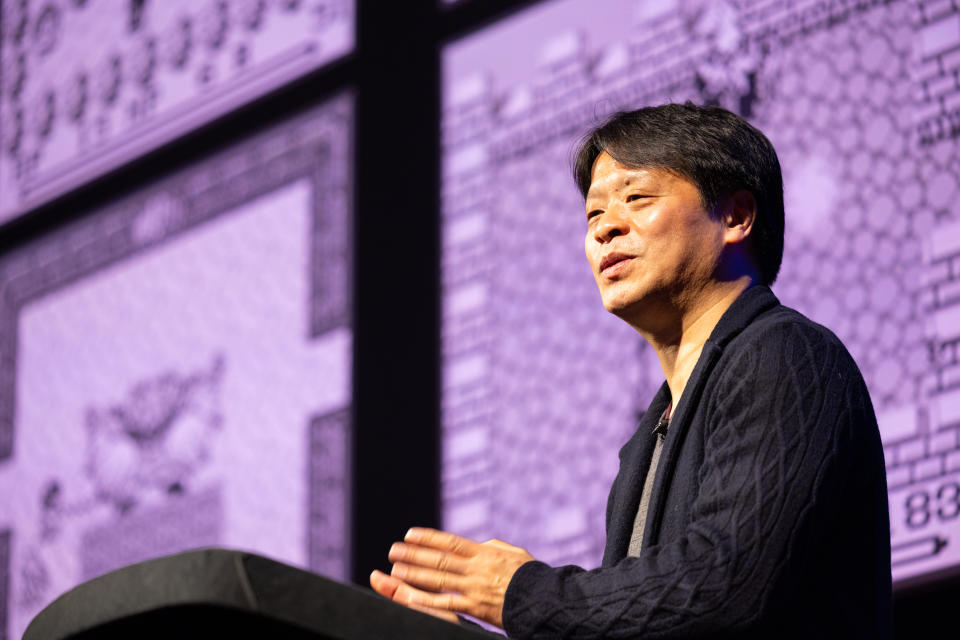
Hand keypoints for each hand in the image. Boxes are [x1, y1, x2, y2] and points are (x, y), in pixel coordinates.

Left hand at [369, 527, 534, 628]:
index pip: (450, 542)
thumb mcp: (514, 554)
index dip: (428, 537)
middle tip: (393, 550)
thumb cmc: (531, 576)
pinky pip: (445, 604)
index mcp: (485, 552)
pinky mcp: (475, 607)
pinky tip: (411, 596)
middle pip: (439, 558)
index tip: (410, 534)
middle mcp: (476, 568)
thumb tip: (481, 543)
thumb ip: (494, 547)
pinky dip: (426, 599)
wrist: (545, 599)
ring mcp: (474, 587)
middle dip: (414, 554)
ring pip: (438, 579)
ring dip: (414, 574)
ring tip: (395, 570)